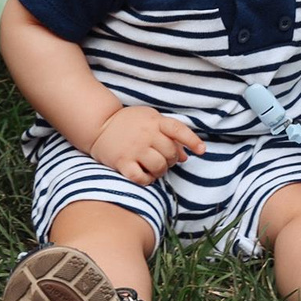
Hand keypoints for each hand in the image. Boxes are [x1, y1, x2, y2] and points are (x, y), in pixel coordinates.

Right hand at [89, 104, 204, 183]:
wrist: (99, 125)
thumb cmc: (129, 123)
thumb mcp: (150, 120)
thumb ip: (169, 135)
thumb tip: (186, 156)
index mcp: (155, 121)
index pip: (178, 129)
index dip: (192, 141)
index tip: (202, 151)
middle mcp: (145, 134)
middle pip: (170, 153)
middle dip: (172, 160)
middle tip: (164, 160)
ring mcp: (133, 148)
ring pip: (159, 167)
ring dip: (161, 171)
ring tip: (154, 168)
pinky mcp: (122, 162)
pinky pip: (141, 178)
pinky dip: (147, 180)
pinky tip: (144, 176)